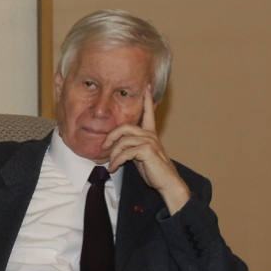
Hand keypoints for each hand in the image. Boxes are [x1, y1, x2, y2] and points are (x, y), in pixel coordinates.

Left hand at [102, 87, 190, 214]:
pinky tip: (113, 168)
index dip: (147, 100)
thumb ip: (131, 148)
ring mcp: (149, 142)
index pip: (149, 113)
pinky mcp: (147, 150)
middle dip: (111, 136)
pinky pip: (125, 152)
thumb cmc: (154, 171)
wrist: (167, 183)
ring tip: (110, 165)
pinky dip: (116, 161)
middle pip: (125, 127)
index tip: (147, 87)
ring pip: (122, 141)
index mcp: (150, 134)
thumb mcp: (141, 156)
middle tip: (103, 147)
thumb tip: (116, 147)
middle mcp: (150, 135)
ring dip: (113, 154)